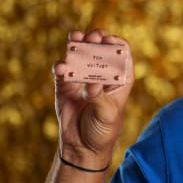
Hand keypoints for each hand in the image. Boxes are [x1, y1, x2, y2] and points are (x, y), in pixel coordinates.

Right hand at [52, 30, 133, 167]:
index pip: (121, 54)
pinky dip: (60, 66)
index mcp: (120, 79)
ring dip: (77, 43)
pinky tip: (61, 67)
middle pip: (99, 49)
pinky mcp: (65, 84)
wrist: (82, 147)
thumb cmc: (103, 130)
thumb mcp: (107, 116)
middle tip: (92, 36)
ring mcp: (82, 77)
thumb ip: (100, 99)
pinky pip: (62, 70)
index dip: (117, 44)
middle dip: (96, 39)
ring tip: (76, 38)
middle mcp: (101, 74)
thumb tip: (92, 86)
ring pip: (79, 54)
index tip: (109, 40)